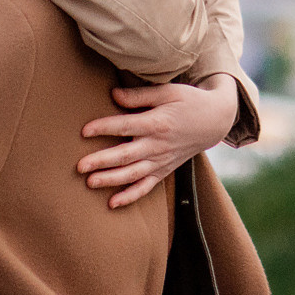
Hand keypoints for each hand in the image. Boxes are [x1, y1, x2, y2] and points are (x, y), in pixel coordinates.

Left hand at [78, 77, 239, 209]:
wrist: (215, 121)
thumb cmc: (189, 101)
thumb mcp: (168, 91)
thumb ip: (140, 95)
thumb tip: (113, 95)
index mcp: (157, 123)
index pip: (125, 126)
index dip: (103, 128)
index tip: (83, 131)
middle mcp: (158, 145)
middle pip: (125, 155)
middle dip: (101, 161)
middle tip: (79, 166)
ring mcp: (161, 160)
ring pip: (133, 174)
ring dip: (111, 180)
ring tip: (90, 182)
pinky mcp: (164, 170)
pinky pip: (146, 187)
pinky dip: (130, 196)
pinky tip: (112, 203)